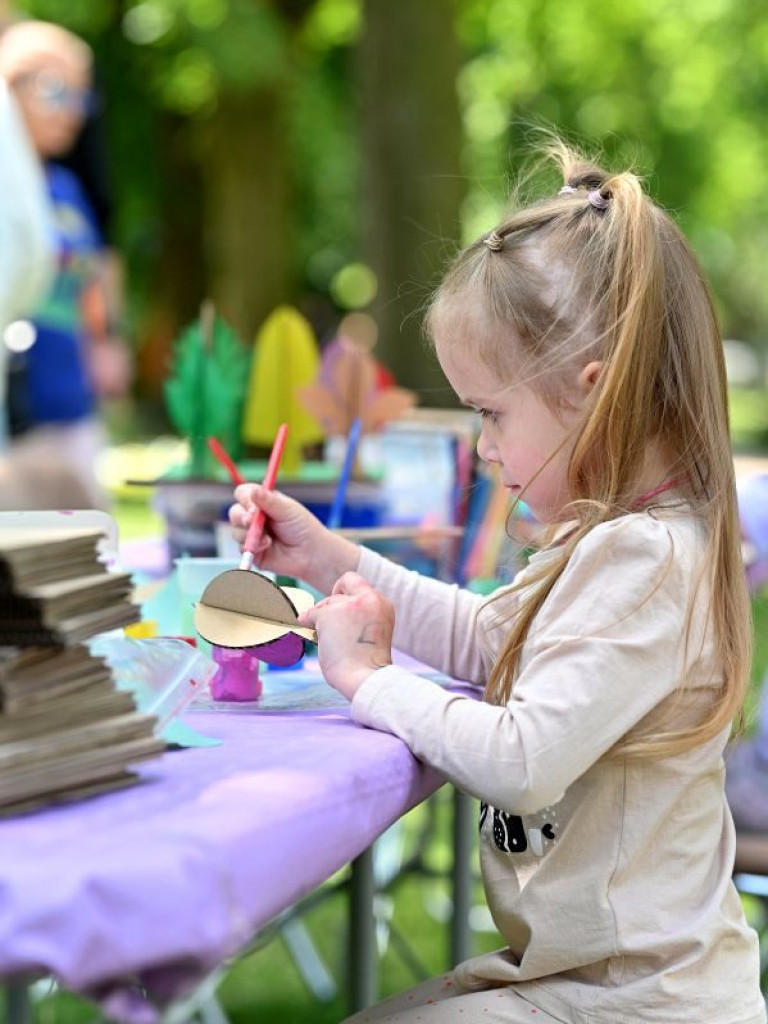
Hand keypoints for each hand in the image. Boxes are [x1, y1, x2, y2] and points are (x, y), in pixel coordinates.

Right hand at [228, 484, 359, 591]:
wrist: (311, 553)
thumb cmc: (303, 527)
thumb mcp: (287, 509)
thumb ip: (268, 501)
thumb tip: (253, 491)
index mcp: (262, 502)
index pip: (243, 493)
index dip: (244, 498)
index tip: (253, 504)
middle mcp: (254, 517)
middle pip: (234, 512)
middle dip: (240, 517)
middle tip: (251, 521)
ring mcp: (251, 535)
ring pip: (235, 531)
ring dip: (248, 534)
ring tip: (268, 538)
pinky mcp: (252, 552)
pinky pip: (241, 548)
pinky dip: (252, 546)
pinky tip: (267, 546)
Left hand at [297, 572, 393, 699]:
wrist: (366, 678)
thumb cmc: (367, 663)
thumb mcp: (373, 631)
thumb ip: (361, 615)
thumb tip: (331, 611)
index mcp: (382, 603)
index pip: (356, 581)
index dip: (344, 590)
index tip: (341, 606)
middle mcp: (369, 598)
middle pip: (339, 592)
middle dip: (331, 609)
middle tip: (334, 631)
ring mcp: (349, 605)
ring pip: (326, 603)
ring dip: (322, 619)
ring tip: (330, 640)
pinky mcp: (329, 614)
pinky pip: (311, 613)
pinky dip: (308, 622)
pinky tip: (312, 634)